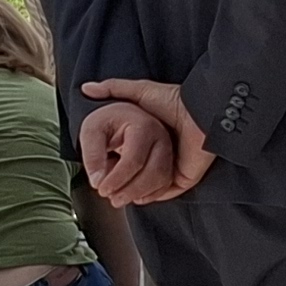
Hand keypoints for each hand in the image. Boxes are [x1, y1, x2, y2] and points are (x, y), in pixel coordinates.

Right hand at [78, 79, 210, 203]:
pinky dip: (151, 196)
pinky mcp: (183, 177)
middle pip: (136, 175)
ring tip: (117, 195)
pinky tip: (137, 197)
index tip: (98, 173)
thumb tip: (86, 88)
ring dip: (132, 192)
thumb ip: (114, 88)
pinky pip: (165, 192)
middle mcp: (160, 154)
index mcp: (149, 138)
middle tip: (105, 190)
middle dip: (119, 185)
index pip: (126, 157)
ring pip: (148, 187)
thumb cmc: (172, 100)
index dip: (111, 166)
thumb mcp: (140, 91)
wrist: (199, 113)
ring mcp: (171, 167)